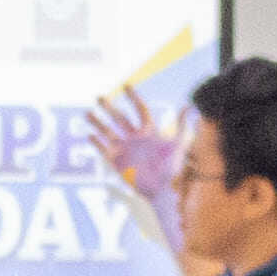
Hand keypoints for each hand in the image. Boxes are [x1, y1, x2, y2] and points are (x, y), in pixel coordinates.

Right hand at [83, 93, 180, 218]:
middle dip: (109, 108)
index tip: (126, 86)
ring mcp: (125, 149)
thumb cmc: (172, 168)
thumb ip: (182, 125)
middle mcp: (135, 138)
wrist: (162, 189)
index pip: (139, 109)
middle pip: (120, 118)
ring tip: (87, 113)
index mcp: (148, 131)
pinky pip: (104, 150)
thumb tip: (188, 106)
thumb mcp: (178, 144)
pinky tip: (90, 135)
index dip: (133, 97)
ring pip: (108, 132)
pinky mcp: (117, 162)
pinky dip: (97, 143)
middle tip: (99, 97)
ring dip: (98, 123)